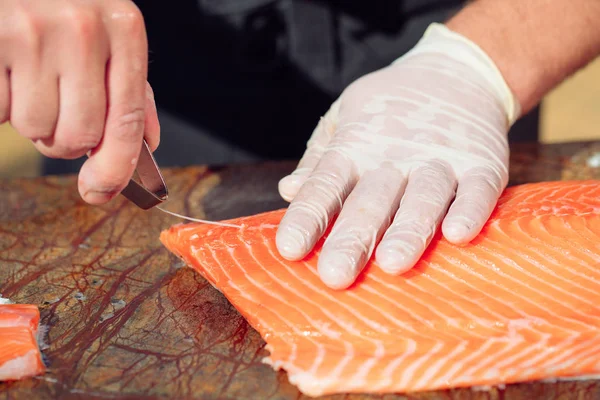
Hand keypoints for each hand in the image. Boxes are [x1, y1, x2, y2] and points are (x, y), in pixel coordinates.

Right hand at [0, 0, 158, 203]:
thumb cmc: (68, 6)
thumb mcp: (113, 36)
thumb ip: (132, 90)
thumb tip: (147, 144)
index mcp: (124, 30)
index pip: (127, 120)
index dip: (116, 167)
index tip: (101, 191)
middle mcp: (83, 28)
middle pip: (79, 135)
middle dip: (66, 141)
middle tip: (59, 113)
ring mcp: (32, 32)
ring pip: (36, 128)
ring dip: (34, 121)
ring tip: (32, 84)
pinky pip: (0, 111)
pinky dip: (3, 104)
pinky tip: (10, 74)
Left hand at [276, 23, 520, 288]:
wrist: (457, 71)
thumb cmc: (389, 107)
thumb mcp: (345, 117)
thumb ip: (318, 158)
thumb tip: (289, 191)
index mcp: (356, 147)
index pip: (325, 184)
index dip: (307, 216)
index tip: (289, 250)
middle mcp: (395, 156)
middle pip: (370, 200)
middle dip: (352, 238)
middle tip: (334, 275)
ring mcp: (441, 158)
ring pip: (423, 197)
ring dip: (408, 230)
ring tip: (392, 263)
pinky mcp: (483, 163)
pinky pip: (478, 189)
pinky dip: (469, 210)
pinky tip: (457, 234)